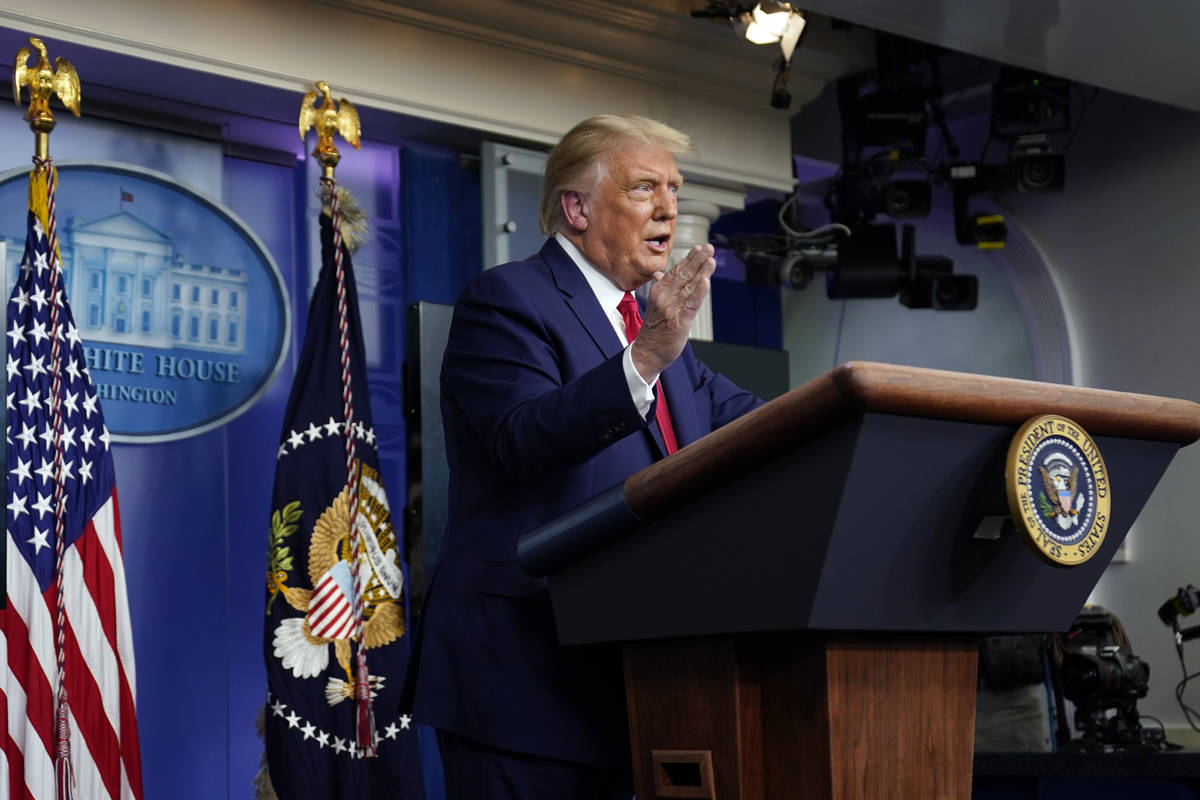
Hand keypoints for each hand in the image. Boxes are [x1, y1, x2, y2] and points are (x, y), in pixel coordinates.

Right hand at [630, 243, 714, 381]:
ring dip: (701, 272)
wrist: (647, 352)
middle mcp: (664, 297)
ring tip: (710, 260)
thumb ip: (662, 287)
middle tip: (709, 248)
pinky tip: (706, 282)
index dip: (689, 259)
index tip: (699, 248)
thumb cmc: (654, 329)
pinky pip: (691, 304)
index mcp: (659, 291)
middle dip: (697, 260)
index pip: (676, 271)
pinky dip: (699, 292)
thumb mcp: (656, 304)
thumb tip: (660, 273)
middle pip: (683, 275)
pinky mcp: (679, 321)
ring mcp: (671, 309)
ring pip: (689, 287)